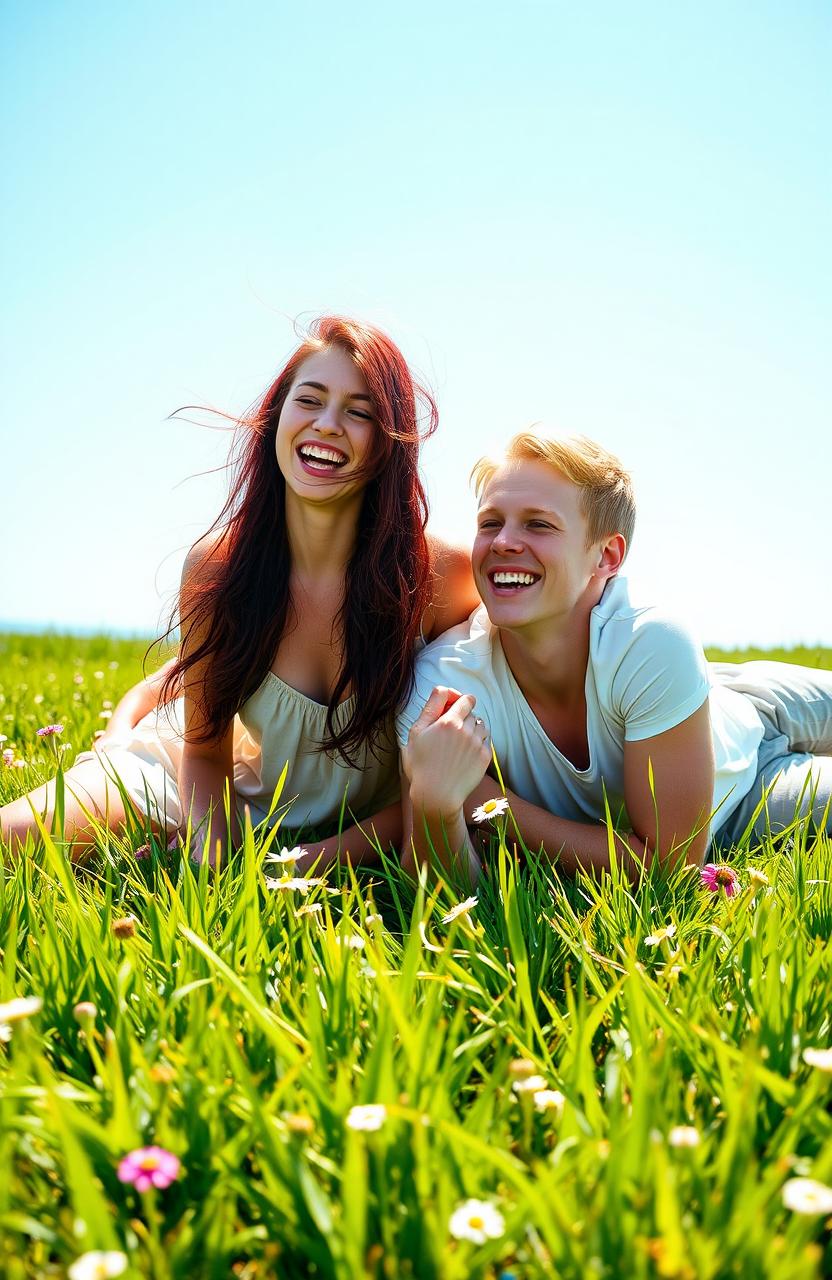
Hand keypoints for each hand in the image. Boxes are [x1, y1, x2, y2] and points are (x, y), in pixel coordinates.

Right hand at [403, 686, 491, 816]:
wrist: (437, 796)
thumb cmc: (421, 765)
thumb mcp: (416, 733)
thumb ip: (431, 706)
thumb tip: (443, 689)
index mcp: (449, 721)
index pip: (467, 699)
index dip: (461, 701)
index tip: (455, 708)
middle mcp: (467, 730)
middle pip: (473, 713)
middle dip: (464, 718)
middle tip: (450, 733)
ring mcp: (477, 744)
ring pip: (481, 726)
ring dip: (473, 729)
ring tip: (459, 743)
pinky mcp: (485, 757)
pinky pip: (486, 741)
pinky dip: (478, 743)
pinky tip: (465, 754)